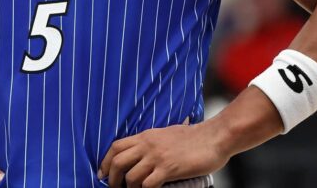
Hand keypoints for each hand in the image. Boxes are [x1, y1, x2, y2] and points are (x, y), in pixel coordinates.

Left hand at [98, 122, 229, 187]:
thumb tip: (141, 151)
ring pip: (131, 176)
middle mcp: (148, 145)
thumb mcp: (166, 133)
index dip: (105, 162)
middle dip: (112, 178)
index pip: (116, 147)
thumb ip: (152, 142)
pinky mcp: (169, 169)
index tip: (103, 174)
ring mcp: (158, 157)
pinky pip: (148, 185)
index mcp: (146, 136)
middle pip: (118, 162)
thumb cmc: (194, 137)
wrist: (214, 137)